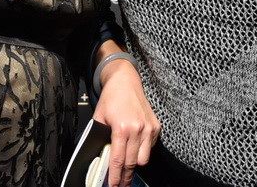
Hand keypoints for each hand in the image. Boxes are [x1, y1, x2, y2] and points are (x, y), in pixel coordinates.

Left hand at [92, 59, 158, 186]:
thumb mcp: (99, 117)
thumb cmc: (110, 98)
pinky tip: (135, 148)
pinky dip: (143, 151)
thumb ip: (100, 137)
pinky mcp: (156, 127)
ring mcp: (149, 128)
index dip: (115, 176)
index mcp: (121, 127)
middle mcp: (138, 129)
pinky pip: (150, 147)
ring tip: (127, 167)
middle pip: (132, 163)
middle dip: (125, 176)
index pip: (118, 159)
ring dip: (135, 165)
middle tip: (120, 184)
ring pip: (144, 159)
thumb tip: (99, 156)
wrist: (125, 81)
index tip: (113, 185)